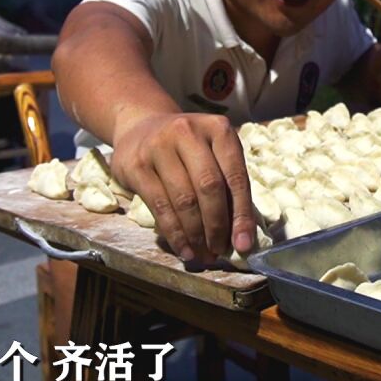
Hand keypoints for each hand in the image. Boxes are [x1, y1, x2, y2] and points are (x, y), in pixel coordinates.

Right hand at [109, 113, 257, 262]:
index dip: (242, 213)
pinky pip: (160, 206)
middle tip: (219, 251)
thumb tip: (239, 235)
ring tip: (203, 254)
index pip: (235, 176)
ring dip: (196, 234)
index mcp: (218, 128)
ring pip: (184, 200)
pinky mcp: (136, 165)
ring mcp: (159, 146)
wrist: (140, 126)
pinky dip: (175, 233)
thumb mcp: (211, 153)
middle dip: (217, 226)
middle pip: (209, 187)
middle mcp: (188, 131)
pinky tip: (184, 249)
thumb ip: (227, 185)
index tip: (244, 244)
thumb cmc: (186, 148)